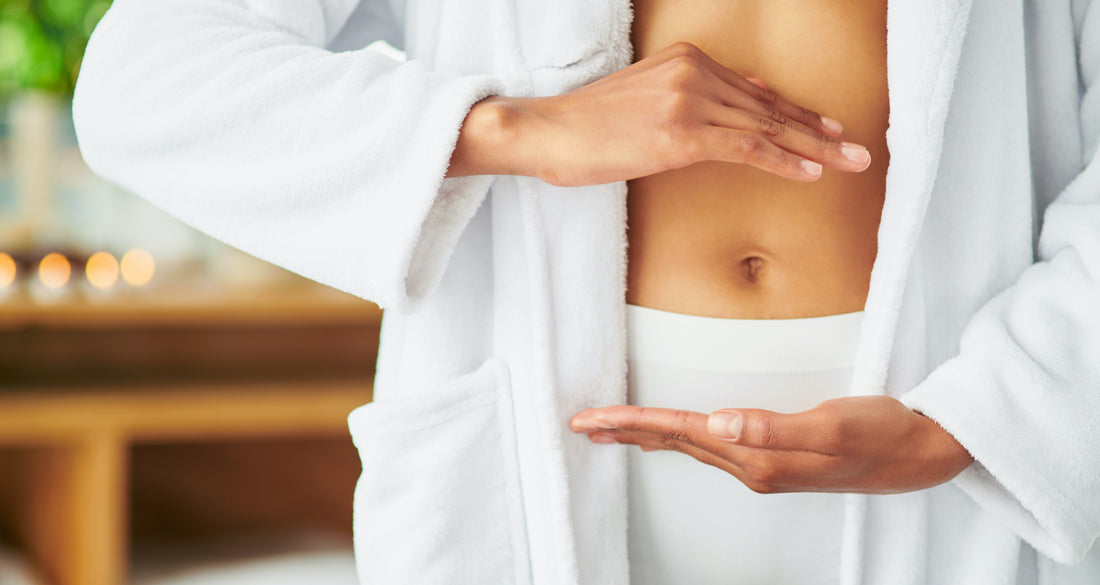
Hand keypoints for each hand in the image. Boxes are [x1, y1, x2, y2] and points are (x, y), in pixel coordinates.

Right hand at [447, 42, 871, 185]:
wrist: (547, 130)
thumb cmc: (588, 126)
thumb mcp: (645, 100)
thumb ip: (693, 100)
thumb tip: (738, 107)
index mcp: (687, 59)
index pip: (755, 90)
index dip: (797, 112)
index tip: (828, 128)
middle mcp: (694, 72)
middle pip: (769, 106)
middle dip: (818, 131)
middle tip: (857, 148)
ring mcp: (688, 100)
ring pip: (766, 126)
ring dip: (814, 148)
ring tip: (848, 163)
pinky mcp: (680, 133)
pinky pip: (745, 148)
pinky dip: (782, 161)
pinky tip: (809, 173)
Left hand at [569, 396, 973, 494]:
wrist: (919, 455)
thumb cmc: (881, 432)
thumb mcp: (831, 425)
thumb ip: (773, 426)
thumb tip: (718, 423)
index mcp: (756, 456)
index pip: (678, 432)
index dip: (630, 423)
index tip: (589, 420)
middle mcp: (751, 465)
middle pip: (673, 441)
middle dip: (623, 432)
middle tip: (580, 424)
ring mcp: (762, 464)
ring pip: (689, 445)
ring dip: (646, 435)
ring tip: (610, 430)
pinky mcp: (774, 456)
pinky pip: (711, 447)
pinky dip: (680, 437)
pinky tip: (673, 436)